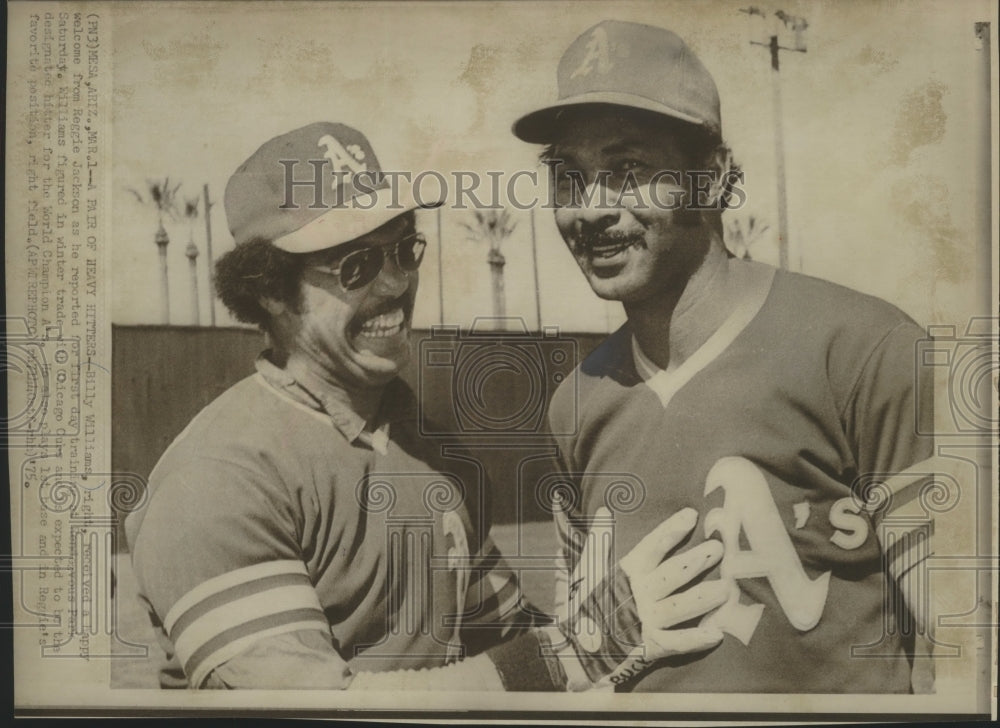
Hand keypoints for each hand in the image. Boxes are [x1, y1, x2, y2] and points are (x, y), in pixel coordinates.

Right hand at [557, 506, 725, 688]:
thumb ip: (599, 539)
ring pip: (680, 607)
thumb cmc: (585, 602)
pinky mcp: (650, 646)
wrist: (573, 645)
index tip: (691, 514)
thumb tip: (603, 509)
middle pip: (672, 574)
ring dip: (704, 598)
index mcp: (626, 573)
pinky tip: (717, 633)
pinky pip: (677, 643)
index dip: (671, 530)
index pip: (651, 546)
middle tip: (719, 548)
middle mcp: (639, 594)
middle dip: (696, 560)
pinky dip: (697, 640)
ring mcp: (646, 621)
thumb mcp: (587, 567)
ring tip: (727, 588)